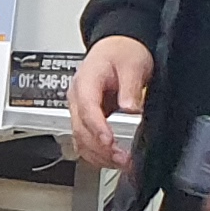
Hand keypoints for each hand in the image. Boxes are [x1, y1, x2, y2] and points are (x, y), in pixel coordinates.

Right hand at [66, 35, 152, 169]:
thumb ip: (130, 87)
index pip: (87, 109)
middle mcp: (77, 99)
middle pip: (80, 130)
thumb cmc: (122, 52)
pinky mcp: (87, 120)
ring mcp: (80, 111)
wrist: (117, 47)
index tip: (110, 141)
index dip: (97, 128)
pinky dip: (98, 154)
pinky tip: (113, 160)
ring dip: (99, 156)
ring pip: (80, 140)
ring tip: (122, 163)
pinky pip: (86, 141)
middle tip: (123, 159)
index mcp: (85, 82)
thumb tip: (130, 108)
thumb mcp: (132, 64)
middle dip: (101, 149)